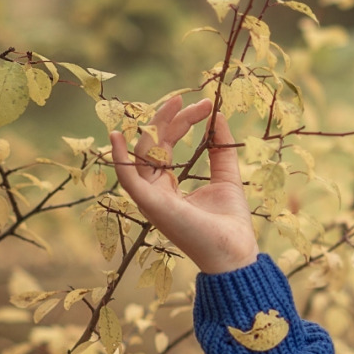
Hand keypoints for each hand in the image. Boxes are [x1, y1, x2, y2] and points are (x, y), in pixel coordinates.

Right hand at [109, 95, 258, 274]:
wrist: (235, 252)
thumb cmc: (229, 222)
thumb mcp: (226, 177)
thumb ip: (219, 149)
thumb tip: (218, 117)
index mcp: (168, 185)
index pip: (166, 144)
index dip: (182, 121)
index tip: (206, 105)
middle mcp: (155, 190)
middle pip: (153, 144)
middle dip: (172, 118)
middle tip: (197, 101)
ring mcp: (151, 198)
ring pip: (142, 153)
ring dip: (157, 125)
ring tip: (176, 103)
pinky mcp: (151, 205)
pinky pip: (128, 179)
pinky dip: (120, 159)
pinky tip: (117, 136)